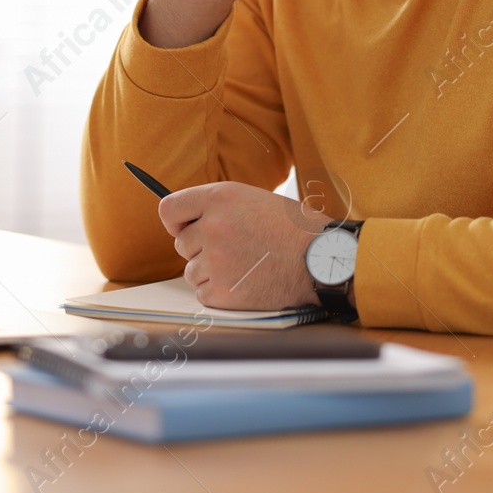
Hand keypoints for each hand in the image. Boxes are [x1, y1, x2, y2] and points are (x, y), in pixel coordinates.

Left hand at [157, 182, 331, 309]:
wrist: (324, 260)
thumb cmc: (296, 230)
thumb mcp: (254, 199)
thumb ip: (219, 206)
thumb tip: (186, 221)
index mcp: (220, 197)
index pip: (169, 209)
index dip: (175, 221)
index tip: (182, 228)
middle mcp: (213, 226)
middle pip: (181, 244)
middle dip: (200, 249)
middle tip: (234, 249)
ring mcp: (217, 260)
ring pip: (191, 271)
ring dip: (211, 272)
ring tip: (245, 266)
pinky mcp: (224, 292)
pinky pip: (203, 294)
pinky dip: (221, 293)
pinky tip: (246, 283)